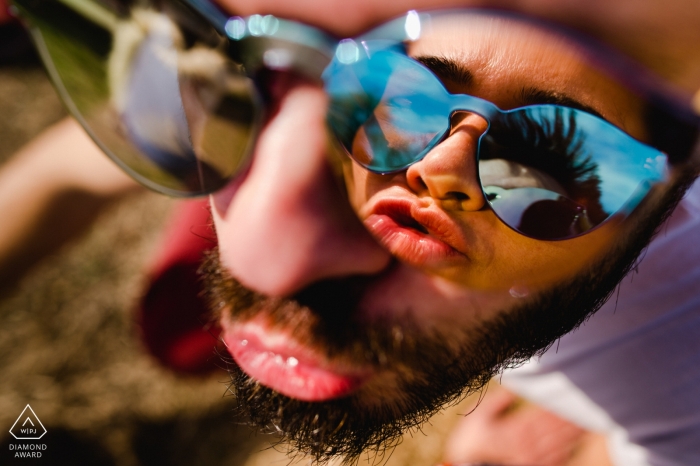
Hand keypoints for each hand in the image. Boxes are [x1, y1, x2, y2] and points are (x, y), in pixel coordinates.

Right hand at [442, 387, 590, 465]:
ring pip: (561, 444)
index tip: (572, 394)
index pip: (546, 414)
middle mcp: (530, 446)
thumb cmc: (471, 443)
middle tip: (590, 405)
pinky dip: (568, 450)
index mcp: (517, 430)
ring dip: (574, 433)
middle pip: (557, 429)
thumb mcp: (478, 416)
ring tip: (587, 421)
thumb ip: (498, 401)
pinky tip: (574, 442)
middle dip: (573, 416)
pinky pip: (557, 459)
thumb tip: (513, 387)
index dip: (560, 404)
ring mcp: (534, 460)